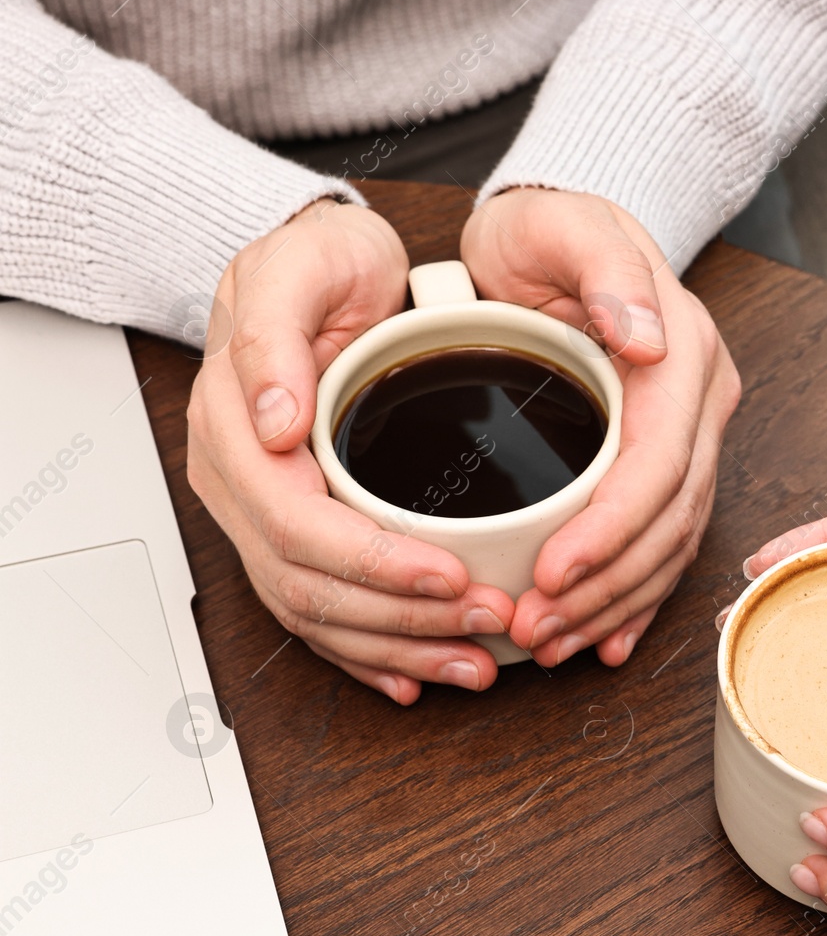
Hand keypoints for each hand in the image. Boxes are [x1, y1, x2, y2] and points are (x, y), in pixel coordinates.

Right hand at [187, 200, 515, 703]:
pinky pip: (322, 608)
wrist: (325, 262)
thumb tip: (273, 424)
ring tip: (471, 662)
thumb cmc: (319, 262)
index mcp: (234, 429)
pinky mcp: (297, 526)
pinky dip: (371, 650)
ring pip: (317, 611)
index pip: (295, 525)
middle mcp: (241, 481)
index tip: (450, 574)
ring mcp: (263, 511)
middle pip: (308, 584)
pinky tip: (415, 673)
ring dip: (397, 648)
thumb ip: (275, 338)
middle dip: (401, 619)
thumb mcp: (298, 268)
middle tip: (484, 621)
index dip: (374, 563)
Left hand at [460, 187, 740, 666]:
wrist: (556, 226)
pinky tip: (606, 637)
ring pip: (670, 543)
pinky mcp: (668, 459)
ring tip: (551, 641)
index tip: (554, 572)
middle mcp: (700, 404)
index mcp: (685, 357)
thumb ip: (606, 270)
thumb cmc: (548, 228)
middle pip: (671, 519)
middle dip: (607, 586)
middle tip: (538, 626)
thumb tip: (646, 336)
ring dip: (615, 603)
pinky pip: (664, 541)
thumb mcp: (564, 226)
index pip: (661, 464)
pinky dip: (634, 596)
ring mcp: (691, 436)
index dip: (612, 529)